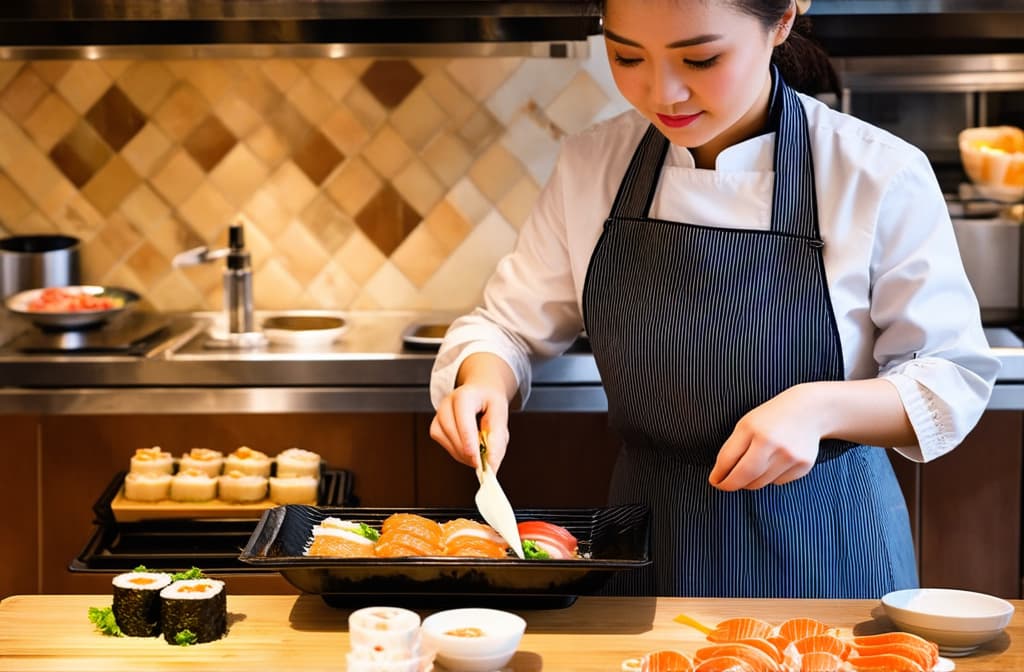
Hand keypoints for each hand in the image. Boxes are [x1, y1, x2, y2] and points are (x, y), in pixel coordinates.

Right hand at [430, 383, 509, 470]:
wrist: (480, 393)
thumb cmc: (489, 401)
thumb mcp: (501, 414)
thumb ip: (497, 440)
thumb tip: (492, 465)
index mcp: (464, 396)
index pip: (463, 419)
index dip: (470, 441)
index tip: (478, 460)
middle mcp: (447, 404)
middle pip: (453, 433)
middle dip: (470, 452)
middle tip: (485, 462)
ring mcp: (438, 416)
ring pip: (448, 444)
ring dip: (466, 454)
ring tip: (481, 450)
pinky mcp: (436, 429)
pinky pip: (446, 448)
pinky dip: (460, 453)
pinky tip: (470, 448)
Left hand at [708, 383, 825, 490]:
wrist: (809, 411)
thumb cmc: (770, 419)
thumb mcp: (747, 425)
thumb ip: (733, 448)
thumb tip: (721, 476)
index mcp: (752, 429)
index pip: (728, 460)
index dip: (719, 475)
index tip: (714, 481)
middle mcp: (771, 442)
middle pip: (744, 476)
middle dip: (731, 485)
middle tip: (725, 485)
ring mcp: (789, 455)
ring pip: (760, 483)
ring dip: (751, 481)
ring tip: (753, 468)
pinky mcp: (803, 465)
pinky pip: (778, 482)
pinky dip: (771, 478)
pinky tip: (776, 461)